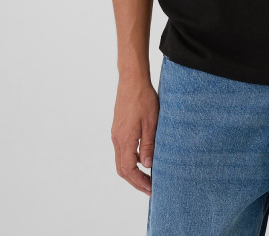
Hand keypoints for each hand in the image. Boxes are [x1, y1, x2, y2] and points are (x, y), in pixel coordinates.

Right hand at [111, 77, 158, 195]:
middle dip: (135, 181)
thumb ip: (148, 145)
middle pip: (122, 169)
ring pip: (121, 160)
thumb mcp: (151, 123)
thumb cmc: (143, 98)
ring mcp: (116, 133)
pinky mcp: (118, 127)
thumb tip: (147, 166)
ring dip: (133, 171)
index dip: (139, 182)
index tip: (151, 188)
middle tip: (150, 188)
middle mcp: (117, 139)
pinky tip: (143, 158)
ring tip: (148, 176)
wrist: (132, 79)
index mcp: (125, 139)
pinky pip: (122, 150)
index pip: (129, 170)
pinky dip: (131, 159)